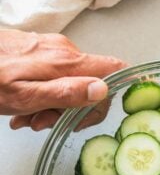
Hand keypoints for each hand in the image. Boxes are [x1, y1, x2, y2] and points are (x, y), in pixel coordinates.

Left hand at [0, 29, 126, 130]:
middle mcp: (66, 52)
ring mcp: (54, 50)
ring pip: (73, 85)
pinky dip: (46, 97)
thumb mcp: (26, 96)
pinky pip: (57, 78)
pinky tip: (26, 107)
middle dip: (74, 111)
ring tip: (28, 119)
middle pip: (92, 85)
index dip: (118, 90)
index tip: (102, 111)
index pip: (114, 69)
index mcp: (67, 63)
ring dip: (55, 108)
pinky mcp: (42, 52)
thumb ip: (65, 93)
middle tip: (46, 123)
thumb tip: (101, 90)